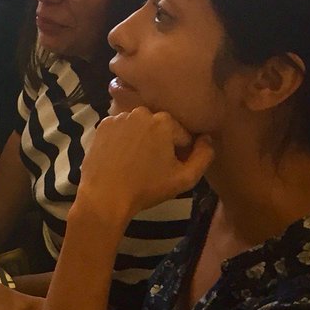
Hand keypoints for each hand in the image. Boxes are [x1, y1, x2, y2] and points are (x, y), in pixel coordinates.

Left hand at [76, 107, 213, 223]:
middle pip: (160, 128)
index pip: (182, 136)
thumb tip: (207, 138)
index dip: (181, 153)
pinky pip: (121, 129)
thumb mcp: (185, 178)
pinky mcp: (102, 126)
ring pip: (140, 127)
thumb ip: (204, 156)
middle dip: (161, 143)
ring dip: (142, 139)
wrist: (105, 196)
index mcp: (164, 121)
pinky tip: (121, 158)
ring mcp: (118, 118)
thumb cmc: (147, 188)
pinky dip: (124, 139)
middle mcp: (141, 112)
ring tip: (136, 163)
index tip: (170, 168)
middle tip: (153, 166)